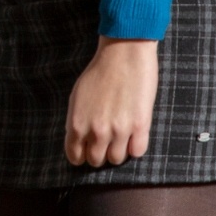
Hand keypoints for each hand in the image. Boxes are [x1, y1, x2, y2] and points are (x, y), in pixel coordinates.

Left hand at [64, 38, 157, 167]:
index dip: (80, 155)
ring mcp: (120, 131)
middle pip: (96, 161)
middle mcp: (97, 131)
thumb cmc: (99, 72)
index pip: (75, 156)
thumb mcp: (77, 97)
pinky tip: (134, 133)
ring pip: (117, 159)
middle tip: (105, 141)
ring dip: (118, 150)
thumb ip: (76, 121)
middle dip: (99, 153)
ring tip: (120, 136)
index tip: (87, 150)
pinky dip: (135, 146)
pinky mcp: (140, 126)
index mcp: (77, 123)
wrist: (123, 54)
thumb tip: (78, 141)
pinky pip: (137, 152)